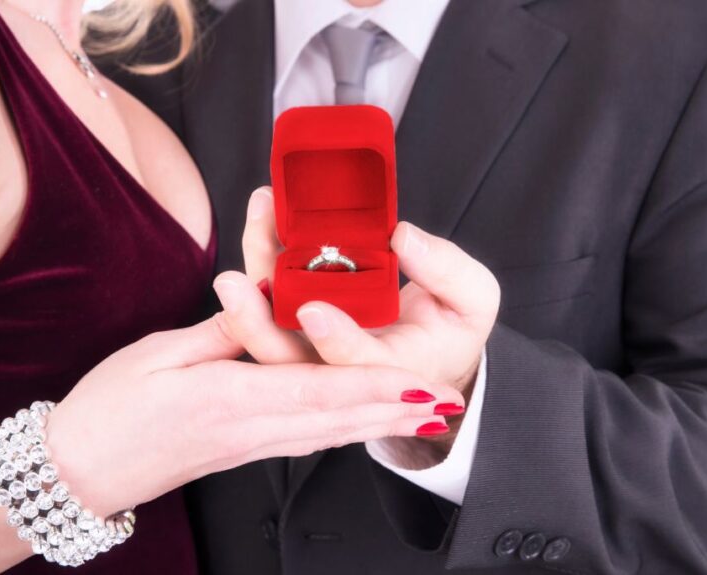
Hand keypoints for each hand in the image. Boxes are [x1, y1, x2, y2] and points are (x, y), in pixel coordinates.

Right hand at [43, 316, 462, 515]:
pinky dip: (348, 432)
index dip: (375, 387)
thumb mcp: (159, 354)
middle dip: (397, 410)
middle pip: (340, 420)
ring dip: (382, 424)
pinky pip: (309, 441)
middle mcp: (252, 430)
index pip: (319, 390)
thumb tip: (261, 304)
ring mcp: (251, 447)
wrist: (82, 471)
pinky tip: (367, 424)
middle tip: (447, 401)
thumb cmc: (110, 410)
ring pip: (332, 435)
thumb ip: (220, 332)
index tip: (419, 382)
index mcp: (230, 398)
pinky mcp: (246, 452)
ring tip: (426, 414)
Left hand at [213, 187, 500, 454]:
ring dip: (255, 270)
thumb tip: (403, 237)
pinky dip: (262, 255)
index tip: (313, 307)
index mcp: (388, 372)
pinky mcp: (293, 325)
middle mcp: (337, 369)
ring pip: (265, 326)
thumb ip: (448, 272)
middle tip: (232, 279)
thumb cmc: (451, 328)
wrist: (427, 352)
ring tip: (260, 211)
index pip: (354, 365)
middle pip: (286, 357)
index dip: (334, 339)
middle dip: (254, 320)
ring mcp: (309, 349)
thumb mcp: (474, 300)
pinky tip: (264, 213)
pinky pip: (268, 297)